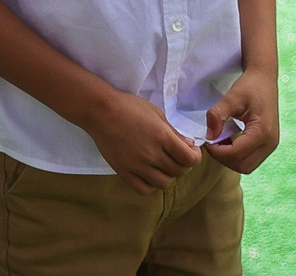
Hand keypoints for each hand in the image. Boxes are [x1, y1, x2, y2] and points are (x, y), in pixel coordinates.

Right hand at [87, 90, 201, 195]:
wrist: (100, 111)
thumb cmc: (129, 106)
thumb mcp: (156, 113)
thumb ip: (174, 132)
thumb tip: (189, 146)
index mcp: (162, 137)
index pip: (189, 159)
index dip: (195, 157)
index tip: (191, 151)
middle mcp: (152, 154)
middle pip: (178, 171)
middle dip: (182, 164)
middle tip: (177, 156)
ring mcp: (137, 166)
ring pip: (163, 183)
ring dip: (167, 175)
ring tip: (162, 165)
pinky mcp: (124, 172)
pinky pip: (144, 189)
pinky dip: (150, 184)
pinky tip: (148, 173)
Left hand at [204, 71, 280, 174]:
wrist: (264, 79)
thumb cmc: (250, 85)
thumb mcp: (231, 97)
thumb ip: (217, 115)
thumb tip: (209, 136)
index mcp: (263, 131)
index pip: (236, 154)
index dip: (218, 151)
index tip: (207, 140)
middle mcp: (270, 142)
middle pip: (243, 166)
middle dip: (223, 158)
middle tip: (212, 143)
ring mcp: (271, 145)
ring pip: (247, 166)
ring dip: (230, 158)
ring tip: (220, 141)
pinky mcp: (268, 144)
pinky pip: (251, 159)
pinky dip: (237, 155)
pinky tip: (229, 141)